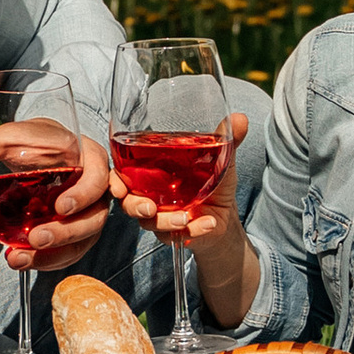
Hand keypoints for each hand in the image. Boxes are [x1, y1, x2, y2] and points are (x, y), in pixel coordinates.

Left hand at [0, 129, 114, 271]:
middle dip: (65, 234)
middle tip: (36, 238)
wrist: (45, 152)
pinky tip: (22, 259)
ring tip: (20, 258)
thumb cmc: (37, 141)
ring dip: (53, 254)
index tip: (60, 208)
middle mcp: (95, 190)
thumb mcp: (13, 137)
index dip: (83, 195)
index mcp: (89, 159)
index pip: (98, 179)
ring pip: (81, 242)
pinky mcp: (75, 232)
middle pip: (94, 218)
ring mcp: (87, 214)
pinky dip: (46, 260)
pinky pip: (68, 252)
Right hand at [107, 113, 257, 321]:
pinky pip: (175, 236)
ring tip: (186, 218)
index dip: (114, 182)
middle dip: (135, 206)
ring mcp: (161, 216)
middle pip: (128, 204)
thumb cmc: (213, 182)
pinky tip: (208, 223)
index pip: (121, 177)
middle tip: (150, 207)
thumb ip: (226, 140)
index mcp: (150, 174)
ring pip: (150, 223)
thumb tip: (240, 118)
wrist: (226, 214)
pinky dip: (194, 231)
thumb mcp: (220, 159)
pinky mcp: (174, 234)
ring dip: (166, 221)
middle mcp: (150, 196)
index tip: (117, 188)